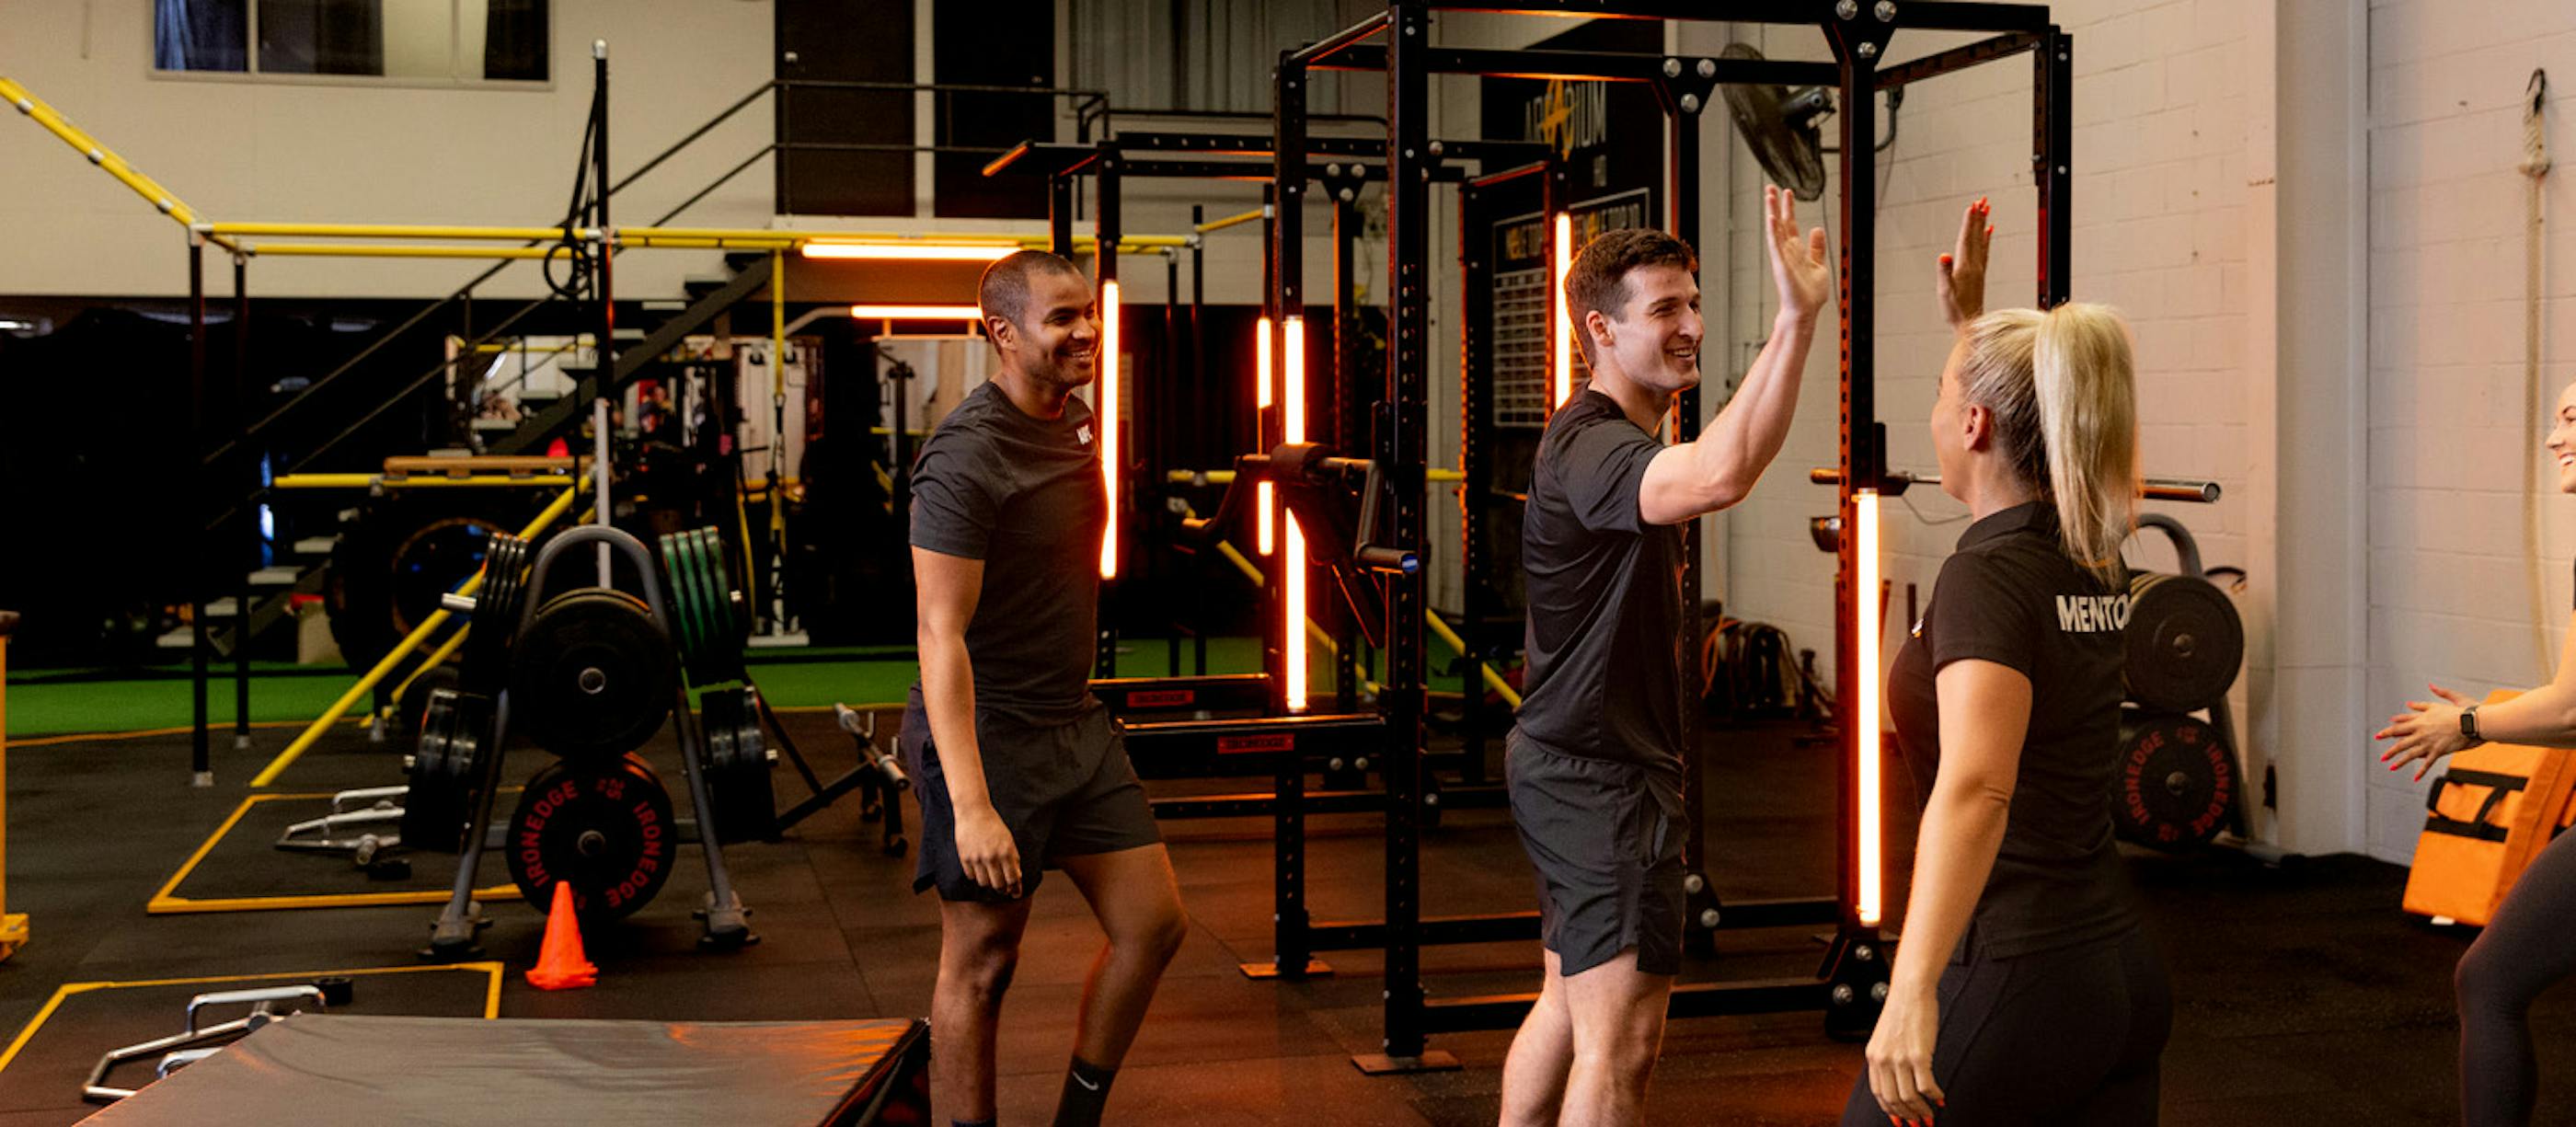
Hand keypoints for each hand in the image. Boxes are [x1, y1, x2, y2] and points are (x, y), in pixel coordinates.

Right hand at [954, 802, 1023, 896]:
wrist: (974, 811)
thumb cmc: (994, 825)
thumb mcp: (1009, 840)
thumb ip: (1013, 859)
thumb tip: (1017, 878)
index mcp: (1006, 852)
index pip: (1013, 879)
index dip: (1015, 889)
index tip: (1016, 894)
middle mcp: (991, 857)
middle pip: (998, 885)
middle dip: (1003, 889)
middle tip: (1004, 889)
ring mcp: (977, 858)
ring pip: (984, 883)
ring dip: (989, 883)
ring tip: (991, 878)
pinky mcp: (964, 857)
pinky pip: (971, 876)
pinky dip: (976, 876)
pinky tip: (979, 871)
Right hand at [1766, 183, 1830, 324]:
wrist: (1805, 311)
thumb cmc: (1810, 294)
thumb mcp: (1819, 265)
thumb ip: (1817, 248)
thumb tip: (1817, 229)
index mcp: (1796, 251)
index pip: (1791, 224)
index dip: (1790, 208)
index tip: (1788, 193)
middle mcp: (1787, 251)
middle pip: (1781, 222)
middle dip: (1777, 205)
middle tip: (1771, 188)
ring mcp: (1782, 257)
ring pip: (1776, 229)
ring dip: (1772, 212)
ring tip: (1769, 195)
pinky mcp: (1781, 264)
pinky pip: (1775, 245)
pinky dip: (1773, 231)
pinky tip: (1772, 218)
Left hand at [1865, 985, 1944, 1124]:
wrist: (1911, 991)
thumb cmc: (1902, 1011)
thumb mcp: (1885, 1037)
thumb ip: (1887, 1058)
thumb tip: (1898, 1081)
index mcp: (1873, 1056)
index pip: (1878, 1093)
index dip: (1890, 1110)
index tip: (1899, 1120)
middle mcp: (1883, 1059)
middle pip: (1893, 1100)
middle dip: (1907, 1116)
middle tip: (1918, 1122)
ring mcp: (1900, 1058)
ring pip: (1910, 1097)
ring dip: (1921, 1110)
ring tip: (1930, 1115)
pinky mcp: (1919, 1055)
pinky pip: (1926, 1085)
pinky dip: (1934, 1096)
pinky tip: (1940, 1097)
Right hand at [1936, 197, 1992, 332]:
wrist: (1970, 324)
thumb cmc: (1955, 310)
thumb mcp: (1945, 292)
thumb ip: (1943, 273)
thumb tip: (1943, 256)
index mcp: (1965, 267)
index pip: (1966, 239)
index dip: (1969, 222)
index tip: (1972, 206)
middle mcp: (1974, 265)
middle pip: (1976, 236)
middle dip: (1978, 217)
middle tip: (1981, 200)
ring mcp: (1978, 269)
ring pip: (1981, 240)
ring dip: (1982, 224)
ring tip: (1986, 209)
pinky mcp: (1979, 274)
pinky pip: (1983, 250)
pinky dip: (1985, 238)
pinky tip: (1988, 231)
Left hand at [2376, 683, 2480, 781]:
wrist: (2470, 721)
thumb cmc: (2456, 712)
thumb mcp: (2436, 705)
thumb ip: (2421, 704)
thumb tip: (2408, 703)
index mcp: (2419, 721)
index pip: (2398, 728)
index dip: (2387, 732)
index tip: (2378, 736)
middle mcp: (2421, 733)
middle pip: (2401, 743)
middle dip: (2391, 751)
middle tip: (2382, 757)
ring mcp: (2429, 743)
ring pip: (2410, 754)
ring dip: (2400, 762)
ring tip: (2391, 767)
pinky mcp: (2439, 751)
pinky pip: (2427, 763)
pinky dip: (2421, 771)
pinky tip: (2415, 778)